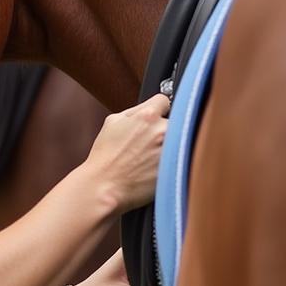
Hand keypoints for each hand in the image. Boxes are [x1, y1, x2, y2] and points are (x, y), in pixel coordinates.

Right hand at [84, 92, 169, 211]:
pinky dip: (172, 161)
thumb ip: (134, 111)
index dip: (157, 108)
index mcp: (147, 116)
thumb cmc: (106, 157)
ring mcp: (173, 150)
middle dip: (162, 129)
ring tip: (150, 156)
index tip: (155, 116)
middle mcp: (164, 130)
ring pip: (178, 140)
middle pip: (173, 121)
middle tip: (147, 142)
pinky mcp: (177, 168)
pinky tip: (154, 167)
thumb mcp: (112, 123)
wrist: (105, 185)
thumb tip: (148, 107)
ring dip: (170, 145)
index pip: (164, 100)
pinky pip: (180, 158)